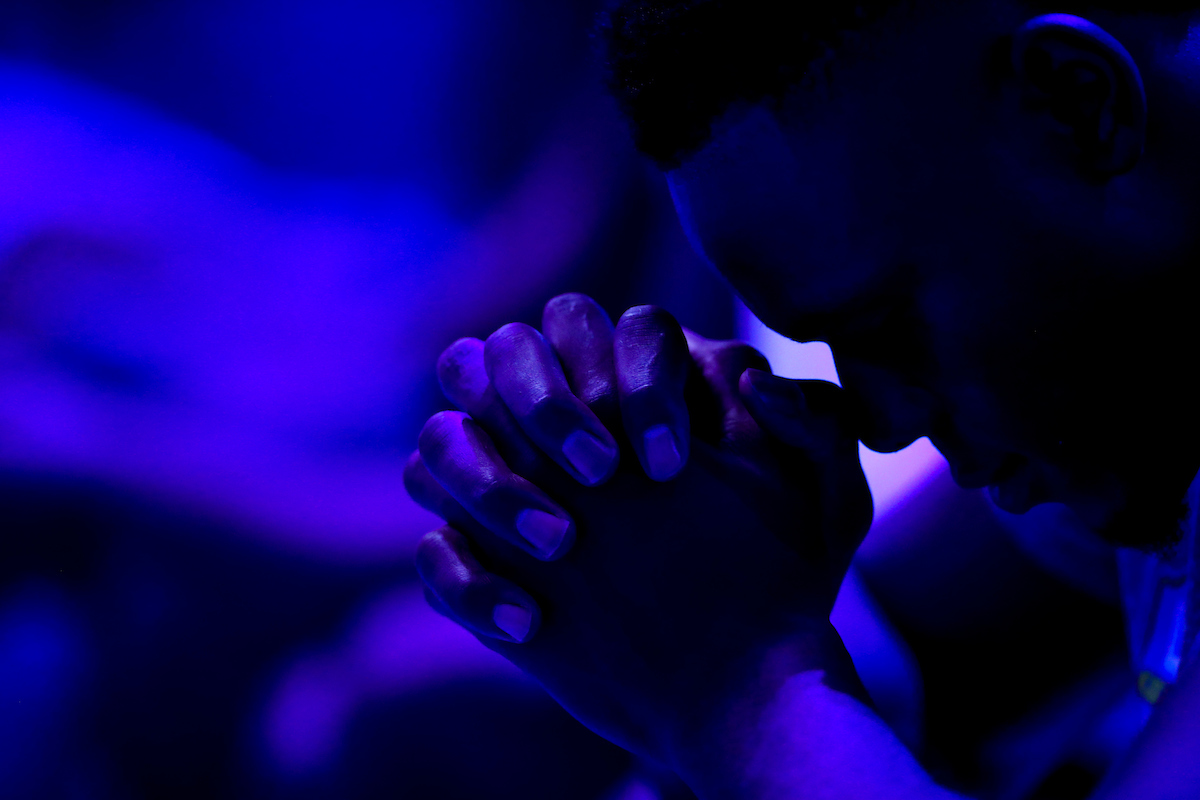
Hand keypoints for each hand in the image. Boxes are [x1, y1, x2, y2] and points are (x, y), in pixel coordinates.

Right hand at [404, 296, 873, 771]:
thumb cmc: (783, 575)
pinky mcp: (482, 566)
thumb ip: (814, 428)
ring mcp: (508, 491)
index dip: (630, 380)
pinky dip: (468, 583)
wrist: (742, 677)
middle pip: (498, 353)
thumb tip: (755, 385)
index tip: (669, 464)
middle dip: (542, 402)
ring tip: (559, 545)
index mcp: (632, 387)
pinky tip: (532, 626)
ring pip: (439, 439)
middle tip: (600, 474)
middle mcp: (558, 424)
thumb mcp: (828, 505)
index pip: (597, 328)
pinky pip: (433, 550)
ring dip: (485, 483)